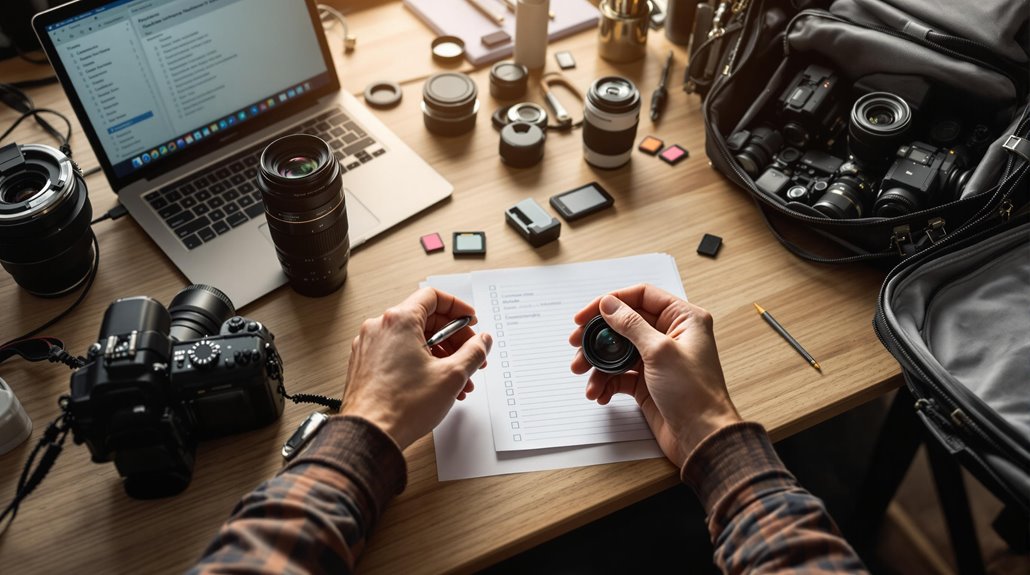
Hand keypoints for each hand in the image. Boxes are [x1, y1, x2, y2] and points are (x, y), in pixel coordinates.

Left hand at [341, 287, 491, 449]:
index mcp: (399, 321)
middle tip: (470, 355)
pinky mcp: (365, 365)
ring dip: (440, 356)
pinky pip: (398, 355)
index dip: (458, 307)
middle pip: (425, 320)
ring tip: (457, 379)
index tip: (470, 320)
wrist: (370, 434)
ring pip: (413, 341)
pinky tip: (436, 385)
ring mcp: (369, 347)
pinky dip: (420, 364)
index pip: (433, 297)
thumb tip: (483, 341)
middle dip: (454, 339)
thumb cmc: (401, 406)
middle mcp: (380, 328)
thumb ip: (474, 352)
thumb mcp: (452, 376)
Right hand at [569, 284, 740, 466]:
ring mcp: (658, 359)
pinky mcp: (648, 381)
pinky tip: (598, 392)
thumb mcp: (660, 351)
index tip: (587, 314)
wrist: (702, 438)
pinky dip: (606, 381)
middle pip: (625, 324)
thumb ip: (631, 324)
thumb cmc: (695, 394)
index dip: (612, 301)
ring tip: (581, 371)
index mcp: (683, 319)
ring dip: (598, 362)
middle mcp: (671, 335)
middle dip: (598, 335)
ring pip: (618, 351)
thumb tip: (609, 304)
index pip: (642, 296)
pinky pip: (620, 374)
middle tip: (577, 343)